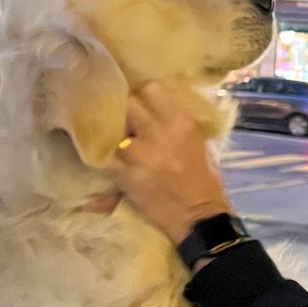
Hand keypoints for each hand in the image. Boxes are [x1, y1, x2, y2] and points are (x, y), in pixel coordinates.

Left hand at [106, 81, 233, 244]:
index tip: (140, 99)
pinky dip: (103, 157)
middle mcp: (160, 133)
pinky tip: (105, 158)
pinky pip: (104, 158)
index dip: (143, 94)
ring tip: (113, 140)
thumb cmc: (204, 180)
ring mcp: (140, 154)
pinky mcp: (126, 176)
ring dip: (113, 135)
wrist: (198, 217)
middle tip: (123, 117)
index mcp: (181, 123)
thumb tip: (157, 106)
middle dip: (125, 110)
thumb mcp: (199, 142)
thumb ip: (177, 122)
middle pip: (128, 104)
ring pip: (113, 130)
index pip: (152, 89)